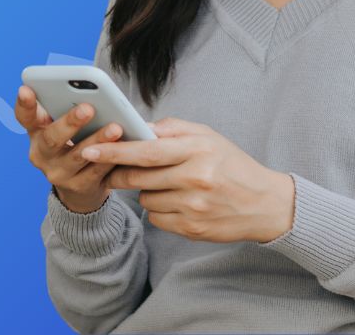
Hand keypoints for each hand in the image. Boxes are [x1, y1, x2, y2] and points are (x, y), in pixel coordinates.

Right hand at [15, 84, 124, 212]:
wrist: (79, 186)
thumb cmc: (72, 142)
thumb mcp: (62, 126)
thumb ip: (66, 108)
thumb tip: (89, 90)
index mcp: (36, 132)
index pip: (25, 117)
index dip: (24, 104)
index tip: (25, 89)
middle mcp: (42, 154)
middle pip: (52, 138)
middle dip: (70, 122)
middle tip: (88, 108)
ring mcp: (59, 174)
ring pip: (79, 156)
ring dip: (98, 140)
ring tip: (115, 128)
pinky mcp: (79, 187)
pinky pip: (97, 171)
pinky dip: (110, 158)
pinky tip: (123, 148)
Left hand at [81, 117, 294, 242]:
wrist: (264, 204)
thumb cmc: (232, 164)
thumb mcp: (207, 136)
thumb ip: (172, 128)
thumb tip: (138, 126)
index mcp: (197, 150)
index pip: (146, 150)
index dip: (114, 150)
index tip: (90, 148)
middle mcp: (195, 178)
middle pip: (139, 177)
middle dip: (118, 173)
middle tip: (111, 169)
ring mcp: (193, 206)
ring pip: (145, 198)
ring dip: (144, 191)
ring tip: (164, 183)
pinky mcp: (192, 229)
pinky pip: (156, 218)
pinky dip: (158, 208)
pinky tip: (174, 200)